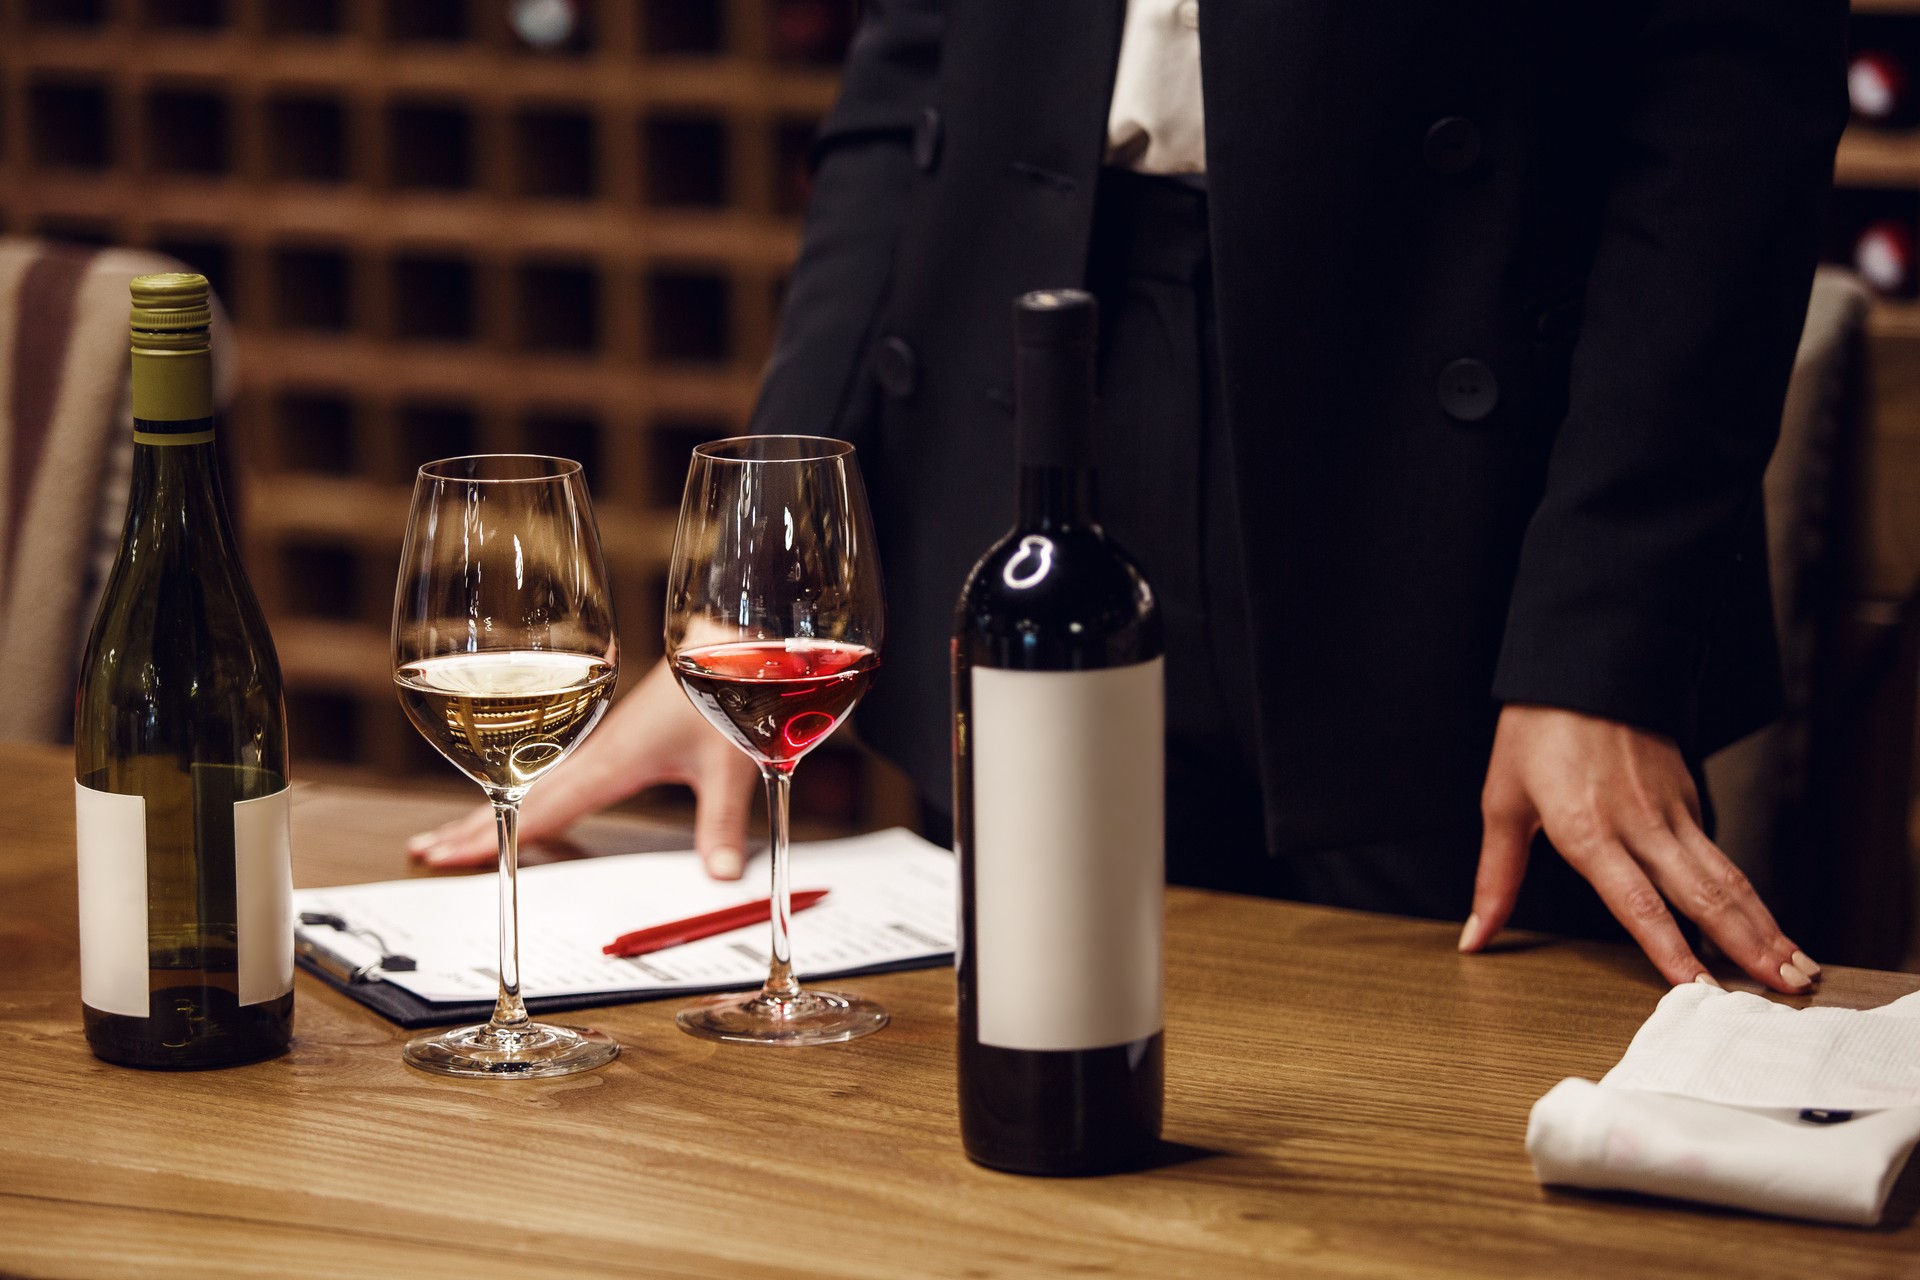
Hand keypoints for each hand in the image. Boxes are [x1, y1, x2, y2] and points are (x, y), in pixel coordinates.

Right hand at [405, 657, 759, 879]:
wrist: (718, 642)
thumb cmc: (718, 696)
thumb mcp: (725, 763)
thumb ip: (720, 822)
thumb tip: (721, 876)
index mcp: (610, 761)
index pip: (540, 808)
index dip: (493, 834)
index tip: (447, 854)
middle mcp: (592, 750)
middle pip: (517, 793)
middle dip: (469, 823)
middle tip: (422, 849)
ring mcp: (594, 739)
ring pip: (527, 778)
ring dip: (486, 803)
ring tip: (447, 829)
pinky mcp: (607, 734)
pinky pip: (549, 765)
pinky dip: (517, 783)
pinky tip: (510, 789)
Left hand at [1460, 703, 1820, 993]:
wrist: (1583, 661)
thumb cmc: (1535, 732)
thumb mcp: (1502, 803)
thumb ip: (1496, 880)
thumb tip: (1475, 938)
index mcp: (1588, 830)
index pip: (1637, 902)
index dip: (1669, 948)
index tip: (1699, 988)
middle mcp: (1639, 824)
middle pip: (1702, 895)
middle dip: (1747, 946)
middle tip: (1784, 988)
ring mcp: (1671, 808)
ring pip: (1725, 876)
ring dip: (1764, 925)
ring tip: (1796, 967)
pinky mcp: (1687, 793)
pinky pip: (1720, 853)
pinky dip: (1748, 894)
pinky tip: (1767, 925)